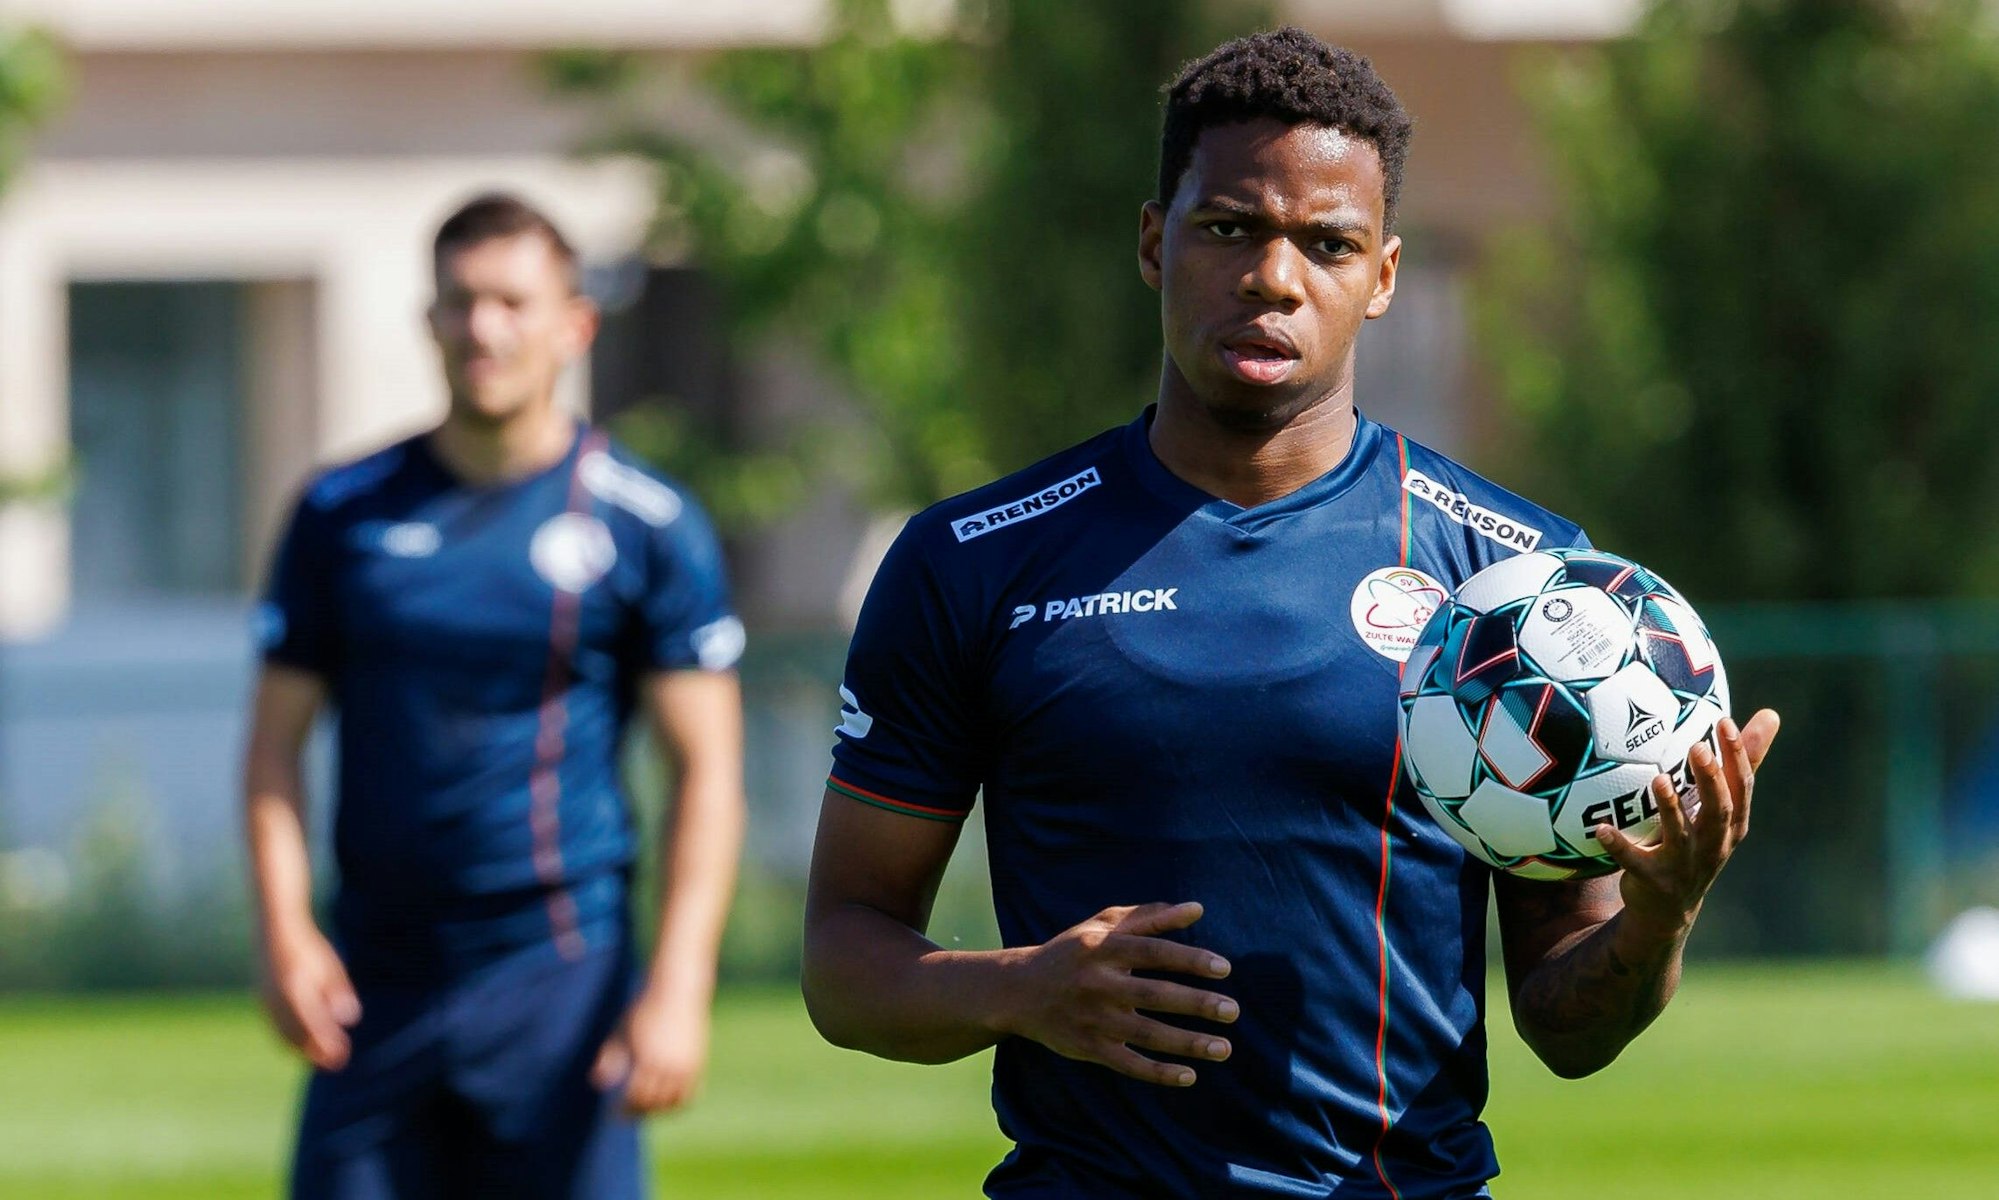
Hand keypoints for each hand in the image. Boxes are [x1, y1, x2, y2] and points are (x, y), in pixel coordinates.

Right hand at [260, 925, 360, 1070]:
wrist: (275, 930)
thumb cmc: (308, 948)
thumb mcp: (330, 968)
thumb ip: (338, 994)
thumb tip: (350, 1020)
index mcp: (296, 991)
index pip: (314, 1028)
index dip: (328, 1046)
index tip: (343, 1057)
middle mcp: (278, 1001)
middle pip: (298, 1037)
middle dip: (317, 1053)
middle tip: (336, 1063)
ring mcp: (266, 1002)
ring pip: (284, 1036)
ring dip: (303, 1050)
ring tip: (322, 1057)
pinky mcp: (262, 1001)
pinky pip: (275, 1029)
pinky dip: (289, 1041)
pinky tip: (302, 1045)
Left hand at [591, 987, 709, 1115]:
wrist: (678, 992)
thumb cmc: (645, 1010)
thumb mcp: (623, 1030)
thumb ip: (610, 1056)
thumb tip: (596, 1082)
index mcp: (648, 1058)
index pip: (635, 1096)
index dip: (624, 1109)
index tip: (614, 1113)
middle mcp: (670, 1065)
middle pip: (653, 1102)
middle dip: (638, 1111)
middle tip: (626, 1113)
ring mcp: (687, 1066)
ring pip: (672, 1103)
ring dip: (658, 1111)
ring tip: (644, 1108)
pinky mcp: (698, 1064)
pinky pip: (690, 1095)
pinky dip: (678, 1105)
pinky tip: (665, 1104)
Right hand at [1001, 901, 1237, 1087]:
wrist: (1018, 990)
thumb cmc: (1071, 952)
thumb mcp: (1102, 925)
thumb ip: (1149, 916)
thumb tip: (1196, 909)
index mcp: (1103, 948)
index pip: (1153, 952)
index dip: (1190, 959)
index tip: (1224, 968)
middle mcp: (1098, 983)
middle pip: (1155, 994)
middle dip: (1197, 1004)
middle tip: (1233, 1010)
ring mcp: (1093, 1018)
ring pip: (1147, 1034)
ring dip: (1188, 1043)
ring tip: (1224, 1048)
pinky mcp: (1088, 1047)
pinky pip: (1128, 1064)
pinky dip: (1158, 1072)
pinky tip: (1189, 1076)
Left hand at [1595, 711, 1779, 933]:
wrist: (1669, 910)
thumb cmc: (1698, 844)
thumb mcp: (1724, 807)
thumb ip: (1742, 764)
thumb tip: (1770, 715)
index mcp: (1733, 825)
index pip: (1742, 787)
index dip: (1737, 756)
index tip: (1725, 721)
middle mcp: (1714, 846)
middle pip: (1719, 811)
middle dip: (1711, 781)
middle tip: (1698, 747)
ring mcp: (1685, 866)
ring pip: (1680, 836)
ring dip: (1670, 808)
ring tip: (1658, 778)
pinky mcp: (1654, 881)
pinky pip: (1633, 862)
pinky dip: (1619, 846)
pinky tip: (1601, 828)